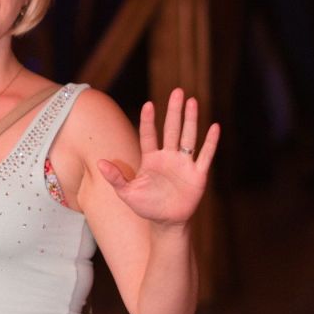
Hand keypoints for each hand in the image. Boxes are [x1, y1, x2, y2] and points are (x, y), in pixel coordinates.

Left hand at [97, 88, 219, 225]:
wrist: (166, 222)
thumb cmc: (145, 206)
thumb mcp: (127, 192)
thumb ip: (115, 177)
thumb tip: (100, 163)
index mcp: (151, 159)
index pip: (149, 135)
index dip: (149, 121)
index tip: (149, 105)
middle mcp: (169, 157)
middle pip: (172, 129)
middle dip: (174, 111)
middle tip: (177, 91)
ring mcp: (184, 164)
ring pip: (189, 137)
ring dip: (191, 120)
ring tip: (192, 101)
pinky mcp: (198, 174)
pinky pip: (205, 155)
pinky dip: (211, 142)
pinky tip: (214, 127)